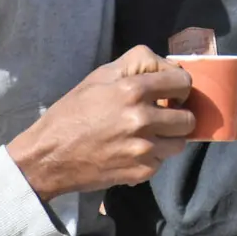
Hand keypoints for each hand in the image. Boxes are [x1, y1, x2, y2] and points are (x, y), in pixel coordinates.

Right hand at [6, 46, 196, 200]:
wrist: (48, 157)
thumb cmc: (72, 113)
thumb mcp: (100, 76)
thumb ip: (137, 64)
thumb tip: (169, 67)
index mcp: (133, 90)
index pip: (183, 82)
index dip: (179, 87)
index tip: (170, 94)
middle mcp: (143, 119)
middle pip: (188, 118)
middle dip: (177, 116)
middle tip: (160, 118)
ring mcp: (144, 148)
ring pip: (180, 143)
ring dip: (167, 139)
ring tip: (146, 136)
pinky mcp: (141, 171)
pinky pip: (162, 162)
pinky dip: (151, 157)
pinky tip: (131, 152)